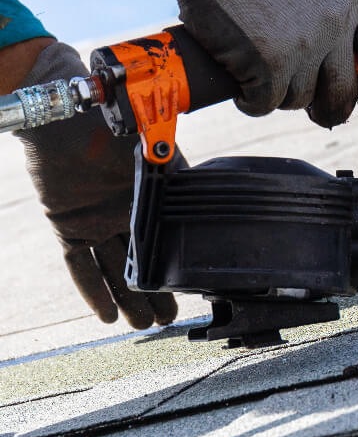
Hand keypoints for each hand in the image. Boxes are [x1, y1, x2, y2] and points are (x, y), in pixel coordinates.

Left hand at [15, 42, 176, 328]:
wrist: (67, 110)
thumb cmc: (117, 120)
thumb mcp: (158, 150)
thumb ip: (178, 179)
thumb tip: (210, 207)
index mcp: (153, 193)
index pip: (169, 238)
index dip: (179, 268)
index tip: (194, 293)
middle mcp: (127, 209)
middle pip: (144, 260)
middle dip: (157, 293)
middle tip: (170, 321)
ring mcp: (98, 219)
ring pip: (116, 269)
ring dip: (129, 298)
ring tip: (144, 326)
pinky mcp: (68, 224)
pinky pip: (81, 265)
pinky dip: (93, 291)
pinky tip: (107, 315)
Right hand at [153, 0, 357, 127]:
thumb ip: (329, 15)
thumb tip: (330, 58)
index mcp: (349, 3)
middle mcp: (334, 28)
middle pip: (344, 93)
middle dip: (331, 109)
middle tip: (319, 111)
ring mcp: (303, 47)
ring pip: (298, 99)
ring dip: (277, 92)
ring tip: (257, 62)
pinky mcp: (269, 63)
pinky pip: (264, 102)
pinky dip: (250, 97)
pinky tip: (240, 76)